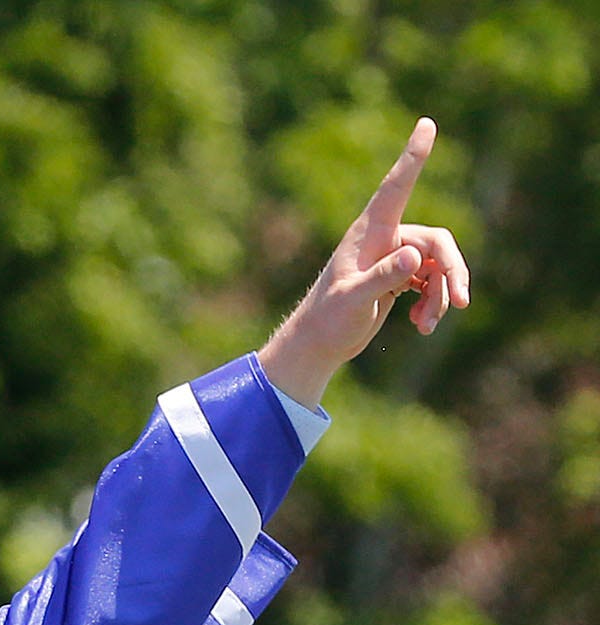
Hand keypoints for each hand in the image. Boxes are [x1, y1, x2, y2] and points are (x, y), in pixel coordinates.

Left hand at [258, 117, 469, 409]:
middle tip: (460, 303)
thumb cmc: (328, 321)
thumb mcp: (353, 301)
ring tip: (427, 326)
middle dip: (451, 272)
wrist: (318, 345)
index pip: (396, 188)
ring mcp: (393, 257)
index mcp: (370, 233)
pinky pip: (430, 280)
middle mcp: (385, 238)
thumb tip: (414, 257)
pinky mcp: (398, 276)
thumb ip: (382, 278)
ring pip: (436, 265)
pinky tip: (421, 325)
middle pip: (436, 242)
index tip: (427, 123)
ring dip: (440, 295)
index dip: (413, 157)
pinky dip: (432, 302)